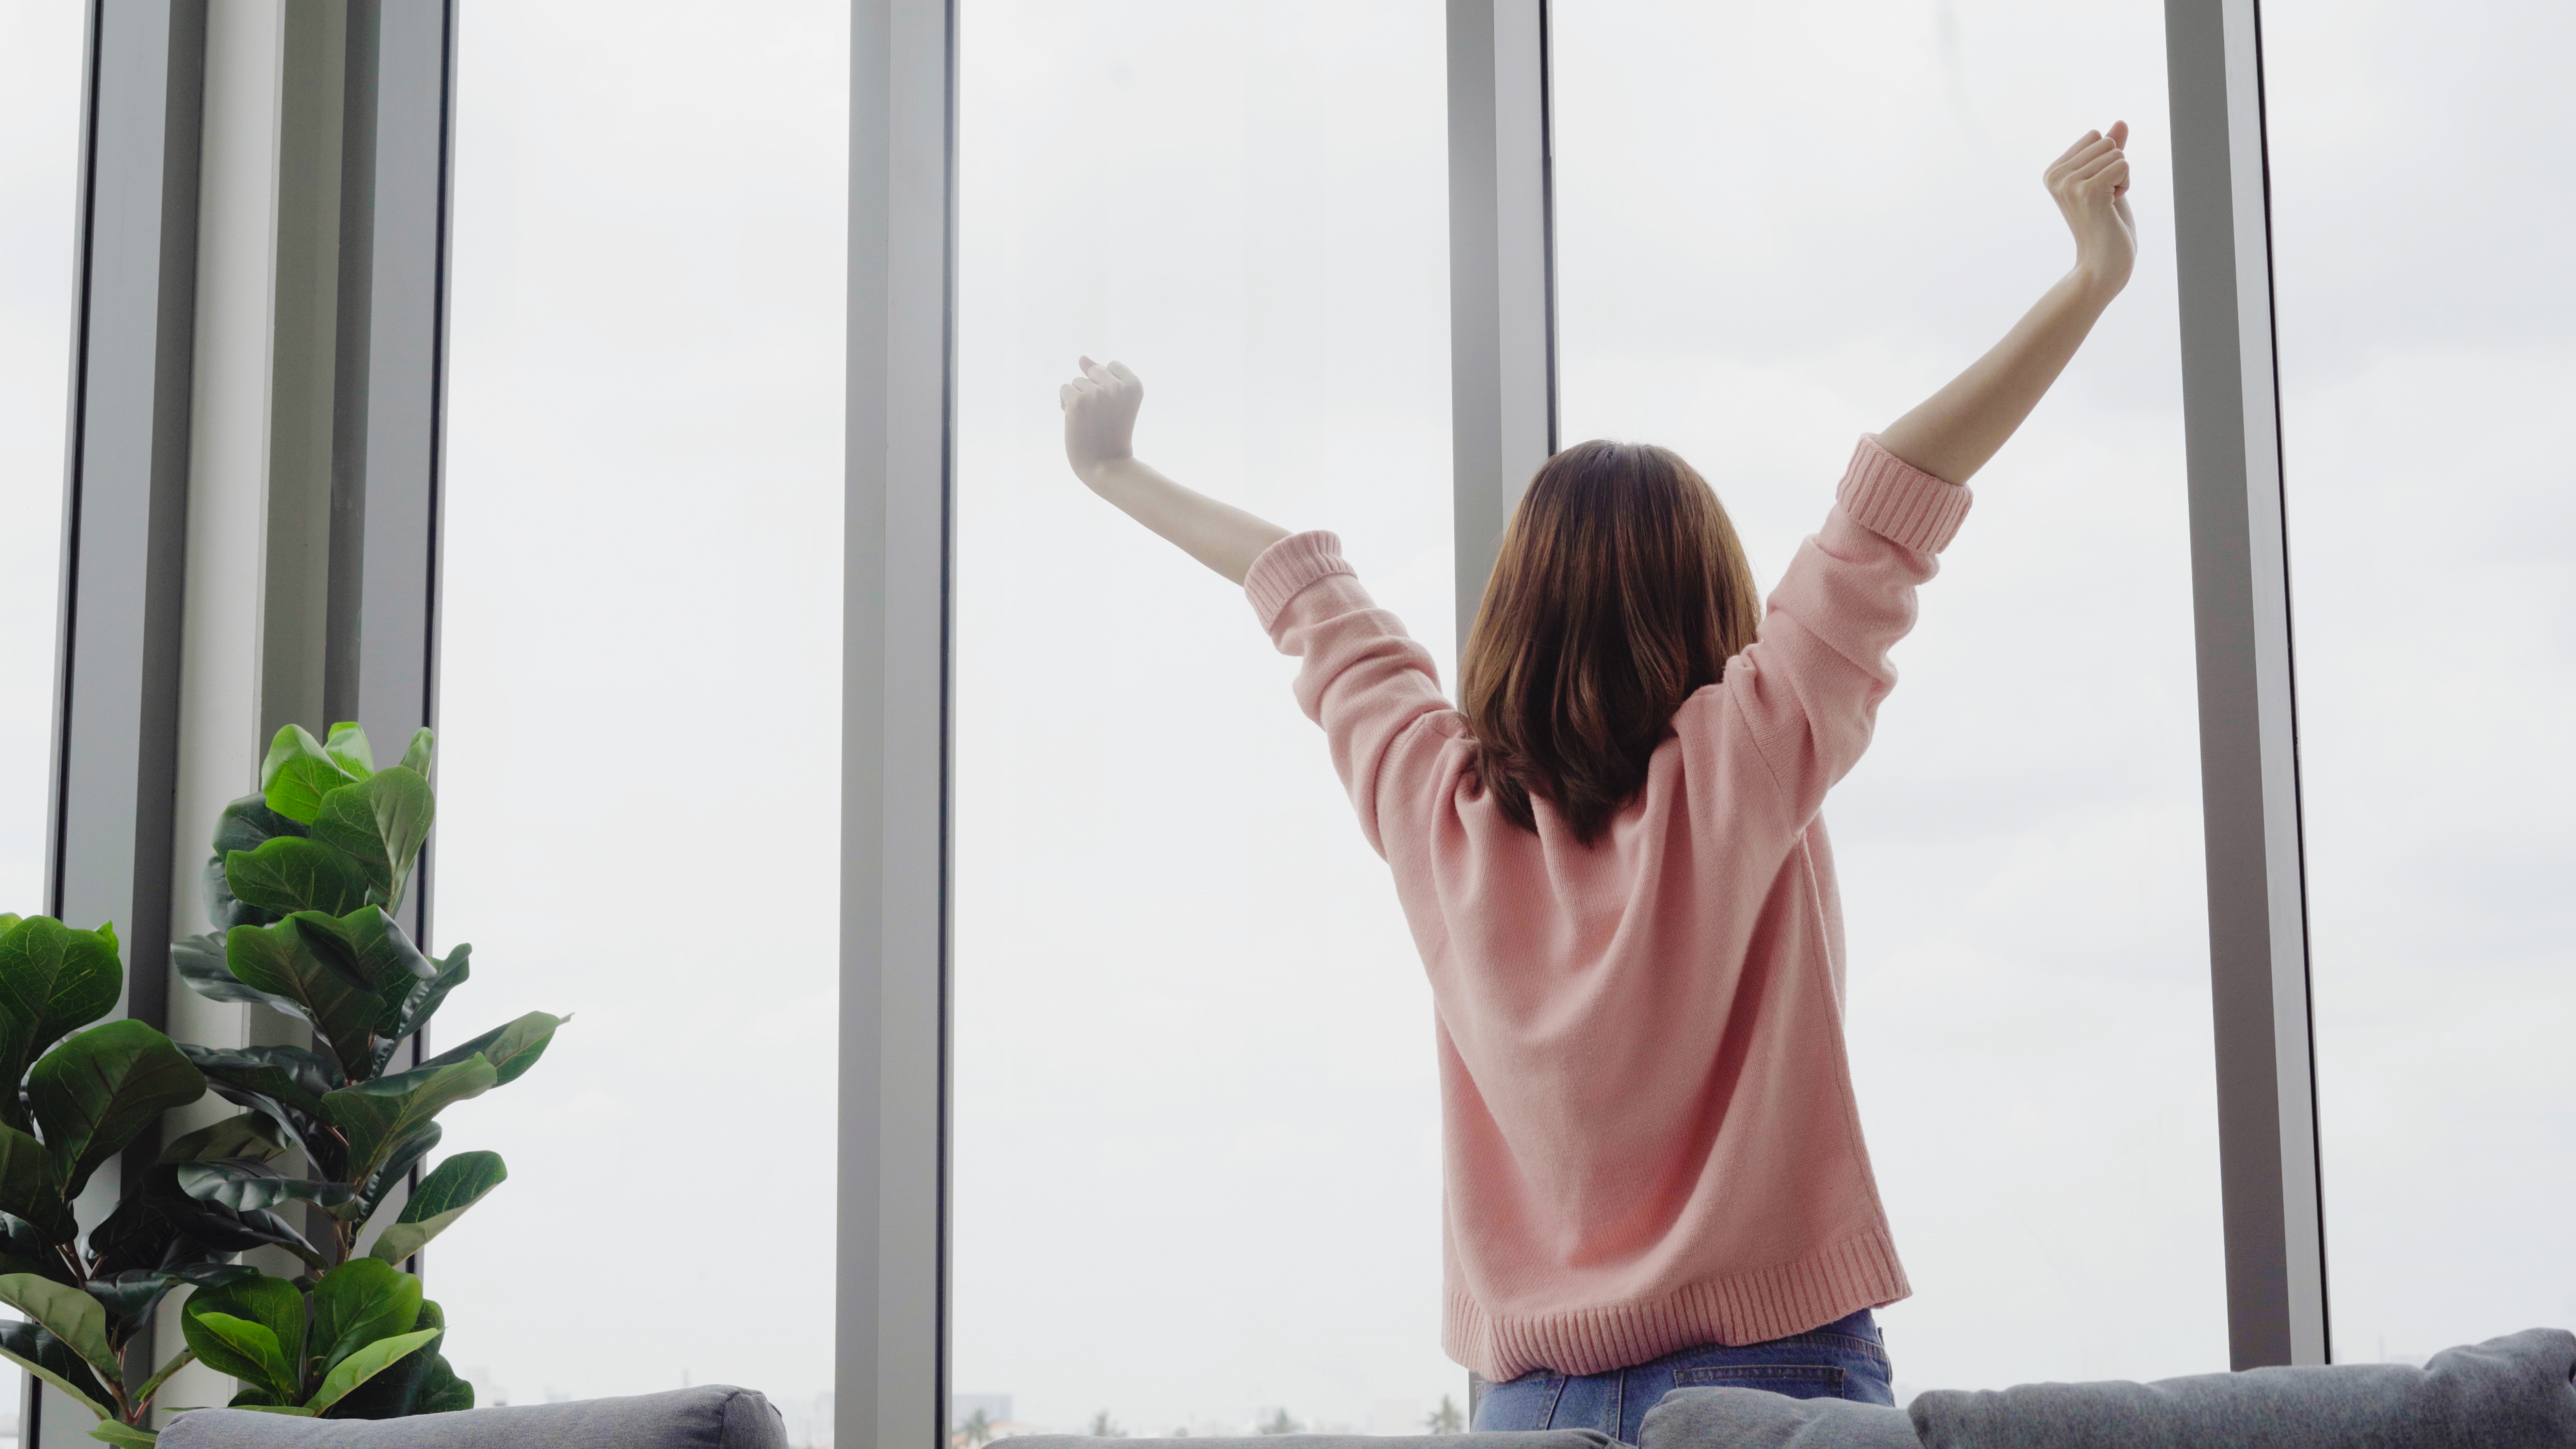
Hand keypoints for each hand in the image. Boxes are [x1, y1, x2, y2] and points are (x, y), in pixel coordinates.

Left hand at [1061, 356, 1142, 482]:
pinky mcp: (1077, 401)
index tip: (1114, 408)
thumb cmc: (1111, 433)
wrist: (1105, 465)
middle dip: (1091, 390)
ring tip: (1089, 421)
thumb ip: (1101, 375)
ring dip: (1078, 399)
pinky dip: (1066, 405)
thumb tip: (1081, 357)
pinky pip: (1064, 389)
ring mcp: (1097, 393)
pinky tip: (1076, 421)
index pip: (1111, 365)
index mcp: (1134, 385)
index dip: (1106, 386)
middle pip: (1093, 371)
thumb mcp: (1114, 400)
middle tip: (1101, 416)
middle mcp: (1117, 386)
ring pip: (1077, 381)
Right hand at [2046, 121, 2134, 294]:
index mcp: (2053, 171)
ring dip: (2121, 178)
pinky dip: (2125, 184)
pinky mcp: (2088, 191)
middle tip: (2104, 199)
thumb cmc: (2106, 224)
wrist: (2102, 264)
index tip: (2098, 189)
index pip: (2095, 136)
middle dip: (2115, 167)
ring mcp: (2070, 183)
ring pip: (2117, 153)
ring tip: (2107, 204)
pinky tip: (2111, 206)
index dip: (2106, 160)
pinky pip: (2123, 164)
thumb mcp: (2108, 180)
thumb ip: (2110, 152)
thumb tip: (2121, 122)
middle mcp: (2056, 175)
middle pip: (2106, 142)